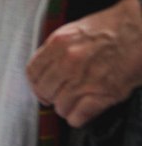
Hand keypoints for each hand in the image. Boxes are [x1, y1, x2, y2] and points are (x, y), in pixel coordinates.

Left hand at [27, 0, 141, 127]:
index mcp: (58, 44)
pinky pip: (78, 116)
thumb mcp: (74, 30)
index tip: (41, 88)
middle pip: (45, 91)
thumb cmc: (112, 27)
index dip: (36, 84)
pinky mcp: (104, 94)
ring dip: (65, 107)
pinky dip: (77, 118)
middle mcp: (68, 63)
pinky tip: (81, 114)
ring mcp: (85, 80)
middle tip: (58, 96)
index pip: (32, 73)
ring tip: (73, 103)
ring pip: (60, 107)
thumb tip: (45, 68)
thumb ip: (56, 49)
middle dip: (50, 96)